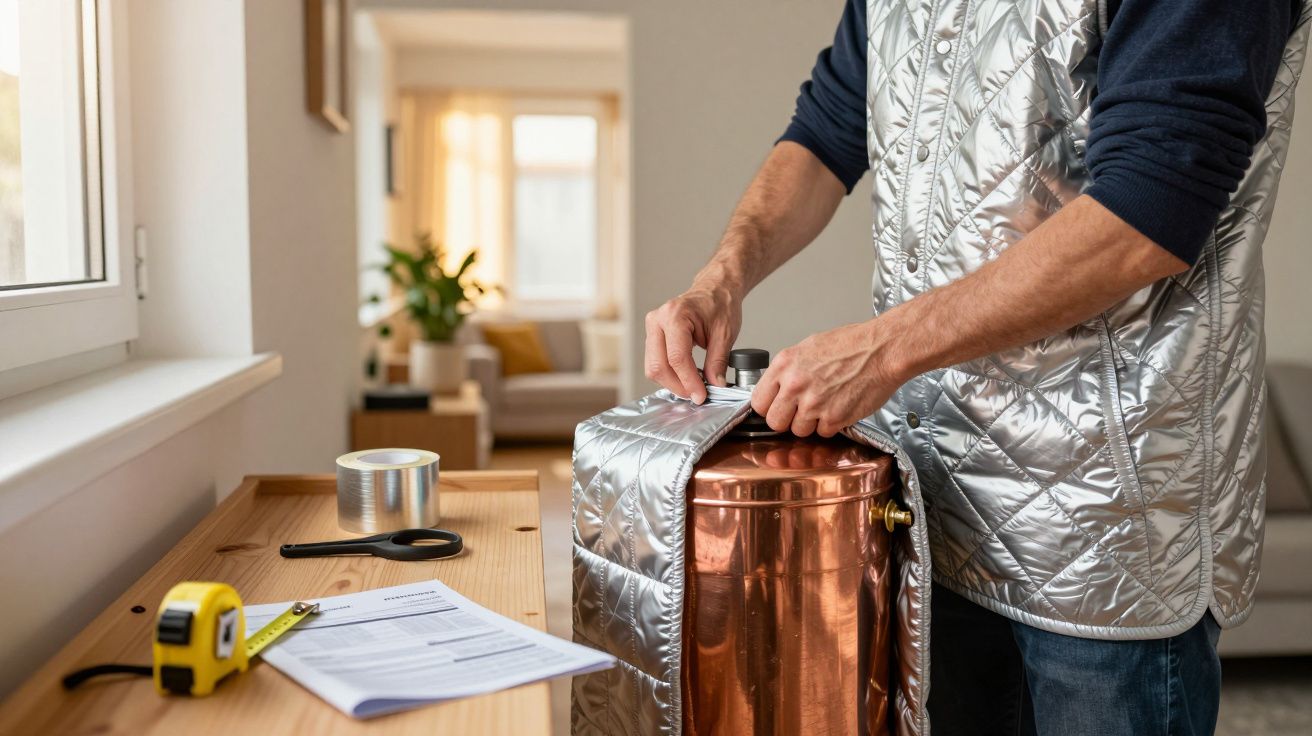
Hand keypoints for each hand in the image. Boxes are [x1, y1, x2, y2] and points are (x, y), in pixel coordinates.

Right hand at [644, 280, 742, 403]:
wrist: (714, 289)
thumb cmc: (719, 304)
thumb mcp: (725, 334)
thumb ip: (718, 361)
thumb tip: (714, 385)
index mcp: (675, 315)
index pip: (677, 357)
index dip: (688, 381)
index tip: (701, 396)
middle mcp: (658, 320)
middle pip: (659, 365)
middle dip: (678, 386)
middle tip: (697, 395)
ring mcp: (652, 327)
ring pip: (653, 367)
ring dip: (672, 382)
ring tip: (693, 385)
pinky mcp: (652, 335)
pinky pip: (655, 361)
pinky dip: (669, 374)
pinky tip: (686, 376)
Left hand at [751, 320, 906, 436]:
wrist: (882, 350)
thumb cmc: (851, 344)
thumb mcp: (808, 347)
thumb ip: (789, 370)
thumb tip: (777, 388)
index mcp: (785, 365)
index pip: (759, 401)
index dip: (768, 407)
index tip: (776, 408)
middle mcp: (795, 385)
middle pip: (775, 422)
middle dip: (786, 420)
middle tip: (799, 412)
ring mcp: (814, 404)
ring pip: (798, 431)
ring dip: (810, 424)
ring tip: (825, 405)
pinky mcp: (834, 418)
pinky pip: (823, 433)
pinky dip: (831, 425)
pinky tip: (839, 407)